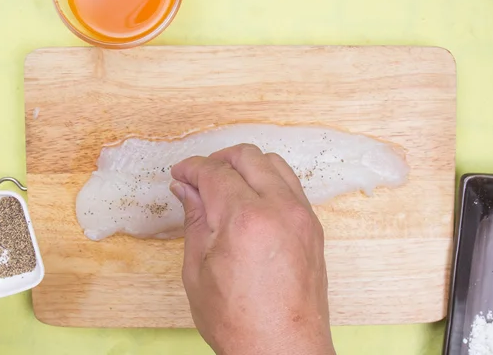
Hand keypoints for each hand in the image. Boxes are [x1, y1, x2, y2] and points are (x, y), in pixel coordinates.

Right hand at [170, 144, 335, 354]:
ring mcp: (302, 216)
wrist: (283, 350)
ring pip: (274, 164)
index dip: (191, 168)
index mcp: (245, 219)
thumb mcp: (198, 270)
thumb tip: (186, 189)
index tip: (180, 174)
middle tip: (199, 176)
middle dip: (218, 159)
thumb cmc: (238, 321)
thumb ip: (194, 219)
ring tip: (226, 185)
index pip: (215, 172)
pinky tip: (251, 200)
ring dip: (246, 166)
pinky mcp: (313, 227)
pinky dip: (268, 181)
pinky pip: (291, 185)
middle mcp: (279, 208)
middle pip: (248, 156)